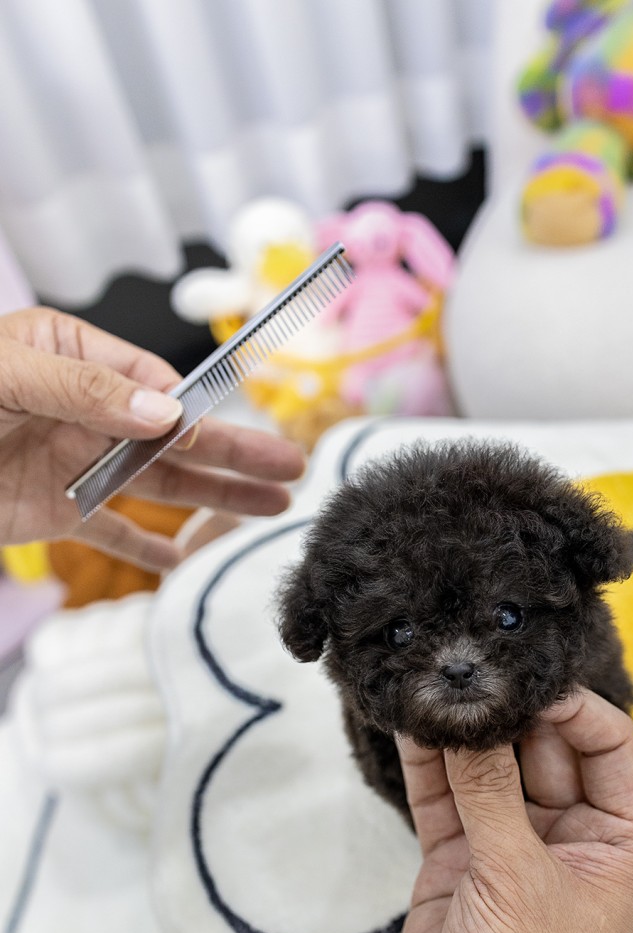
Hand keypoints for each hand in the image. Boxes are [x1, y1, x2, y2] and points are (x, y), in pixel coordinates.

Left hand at [0, 308, 304, 570]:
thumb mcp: (7, 374)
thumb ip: (89, 391)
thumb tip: (167, 414)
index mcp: (75, 358)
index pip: (150, 384)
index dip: (186, 410)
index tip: (208, 432)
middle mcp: (85, 411)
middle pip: (173, 438)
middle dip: (232, 454)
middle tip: (290, 468)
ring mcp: (74, 463)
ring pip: (158, 486)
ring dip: (213, 499)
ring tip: (270, 509)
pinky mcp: (57, 513)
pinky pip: (113, 532)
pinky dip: (147, 549)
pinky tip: (186, 560)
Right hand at [390, 689, 632, 932]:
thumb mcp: (518, 881)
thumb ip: (492, 792)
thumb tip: (471, 711)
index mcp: (620, 841)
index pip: (607, 744)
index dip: (569, 705)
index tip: (522, 678)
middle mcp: (570, 837)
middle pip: (543, 746)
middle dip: (506, 709)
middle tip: (465, 667)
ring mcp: (510, 848)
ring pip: (489, 767)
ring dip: (462, 730)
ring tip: (430, 680)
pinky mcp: (458, 863)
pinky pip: (446, 797)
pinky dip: (428, 763)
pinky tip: (407, 721)